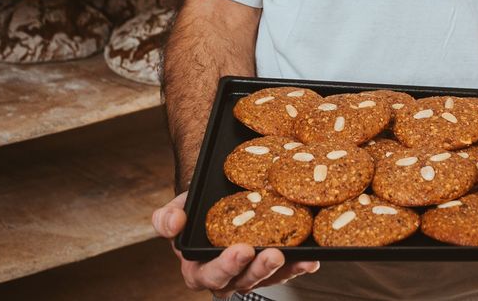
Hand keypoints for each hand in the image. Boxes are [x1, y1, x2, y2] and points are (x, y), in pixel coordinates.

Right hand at [152, 192, 319, 296]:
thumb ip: (167, 218)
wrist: (215, 197)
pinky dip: (299, 264)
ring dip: (284, 269)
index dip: (226, 267)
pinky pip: (286, 268)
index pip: (209, 275)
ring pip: (267, 277)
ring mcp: (251, 271)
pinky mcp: (271, 264)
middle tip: (272, 254)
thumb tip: (175, 223)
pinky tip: (310, 257)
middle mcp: (227, 276)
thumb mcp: (176, 209)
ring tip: (297, 256)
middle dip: (258, 270)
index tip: (241, 250)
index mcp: (198, 268)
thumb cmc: (195, 208)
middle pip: (243, 281)